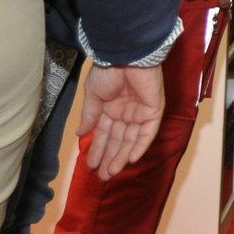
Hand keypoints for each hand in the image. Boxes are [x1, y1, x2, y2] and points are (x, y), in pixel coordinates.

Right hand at [79, 64, 164, 179]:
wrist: (125, 56)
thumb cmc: (107, 71)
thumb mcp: (93, 95)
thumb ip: (90, 115)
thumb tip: (80, 134)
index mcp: (110, 107)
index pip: (104, 134)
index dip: (97, 149)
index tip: (90, 164)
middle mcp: (126, 112)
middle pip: (117, 140)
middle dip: (109, 158)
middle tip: (102, 176)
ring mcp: (140, 112)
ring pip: (131, 140)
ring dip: (122, 156)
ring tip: (111, 173)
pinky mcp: (154, 110)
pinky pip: (148, 132)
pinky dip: (140, 145)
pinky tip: (131, 159)